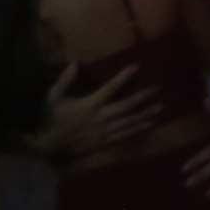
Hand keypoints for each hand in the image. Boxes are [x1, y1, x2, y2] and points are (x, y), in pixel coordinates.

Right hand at [33, 63, 158, 162]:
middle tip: (158, 89)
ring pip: (129, 122)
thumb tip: (75, 63)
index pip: (110, 88)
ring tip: (160, 108)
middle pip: (126, 107)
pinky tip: (149, 125)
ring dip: (145, 115)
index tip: (136, 67)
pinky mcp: (105, 142)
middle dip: (142, 98)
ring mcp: (104, 132)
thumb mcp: (53, 97)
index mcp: (89, 105)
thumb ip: (64, 80)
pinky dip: (138, 130)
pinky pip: (125, 136)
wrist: (49, 147)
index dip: (123, 78)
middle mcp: (100, 118)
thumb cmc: (51, 119)